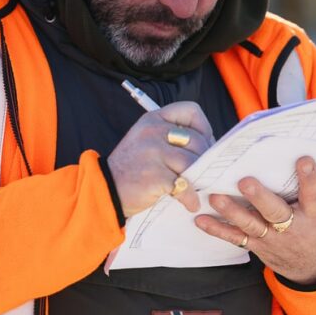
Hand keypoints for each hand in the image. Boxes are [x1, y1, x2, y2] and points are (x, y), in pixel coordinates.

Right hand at [107, 102, 214, 216]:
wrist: (105, 190)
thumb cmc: (131, 169)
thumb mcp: (146, 141)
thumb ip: (171, 138)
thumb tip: (210, 149)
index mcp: (153, 119)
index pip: (191, 111)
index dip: (204, 128)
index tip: (204, 144)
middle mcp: (152, 132)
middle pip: (197, 141)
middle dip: (205, 159)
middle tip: (204, 173)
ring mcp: (152, 153)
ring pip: (193, 163)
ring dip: (199, 179)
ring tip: (197, 189)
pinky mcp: (154, 176)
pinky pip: (184, 186)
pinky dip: (190, 198)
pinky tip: (189, 203)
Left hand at [194, 157, 315, 283]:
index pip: (315, 195)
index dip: (310, 178)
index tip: (303, 159)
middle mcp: (293, 228)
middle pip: (276, 213)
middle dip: (260, 197)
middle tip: (245, 181)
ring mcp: (273, 239)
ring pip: (251, 226)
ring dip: (232, 212)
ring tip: (215, 197)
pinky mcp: (257, 246)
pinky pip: (235, 238)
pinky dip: (217, 230)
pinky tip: (200, 220)